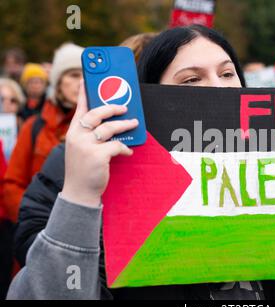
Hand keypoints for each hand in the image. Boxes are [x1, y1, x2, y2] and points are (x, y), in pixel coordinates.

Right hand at [61, 80, 138, 206]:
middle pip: (98, 113)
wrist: (79, 192)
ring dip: (125, 125)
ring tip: (134, 123)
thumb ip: (90, 135)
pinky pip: (117, 146)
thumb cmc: (84, 168)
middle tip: (125, 107)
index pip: (80, 108)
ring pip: (110, 128)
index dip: (84, 93)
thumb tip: (111, 122)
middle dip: (113, 107)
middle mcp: (77, 136)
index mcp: (73, 132)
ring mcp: (86, 146)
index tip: (86, 79)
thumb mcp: (81, 148)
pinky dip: (125, 149)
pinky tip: (128, 152)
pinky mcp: (98, 156)